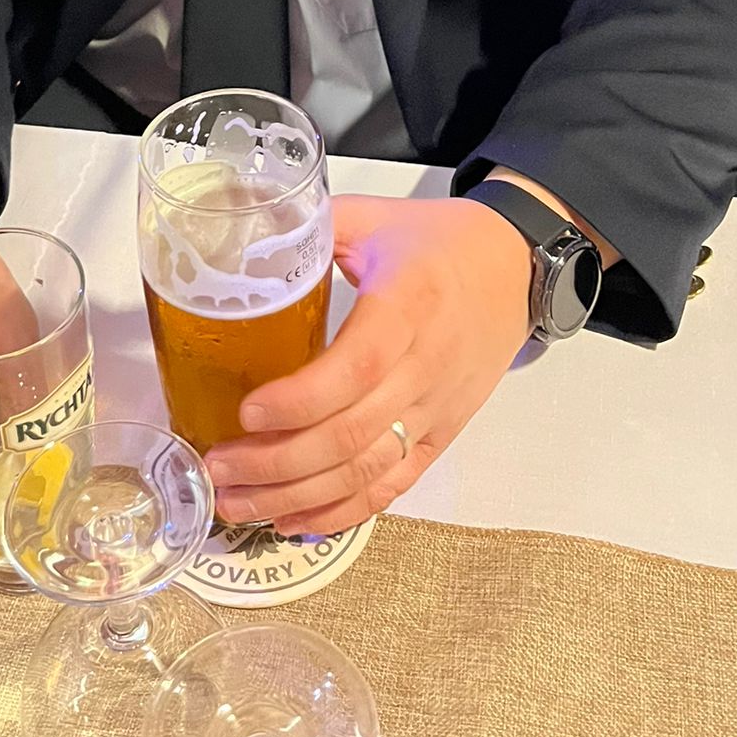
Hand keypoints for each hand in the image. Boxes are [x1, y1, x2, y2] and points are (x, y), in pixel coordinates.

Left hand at [203, 194, 533, 535]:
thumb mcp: (374, 217)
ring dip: (299, 496)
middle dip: (278, 463)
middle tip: (220, 467)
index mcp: (408, 304)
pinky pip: (393, 485)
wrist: (515, 267)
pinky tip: (294, 520)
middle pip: (353, 434)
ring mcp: (438, 408)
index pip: (356, 368)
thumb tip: (239, 242)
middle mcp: (426, 365)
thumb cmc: (436, 241)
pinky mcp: (443, 434)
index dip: (299, 401)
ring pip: (368, 470)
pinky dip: (342, 511)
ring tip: (238, 501)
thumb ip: (310, 227)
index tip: (246, 412)